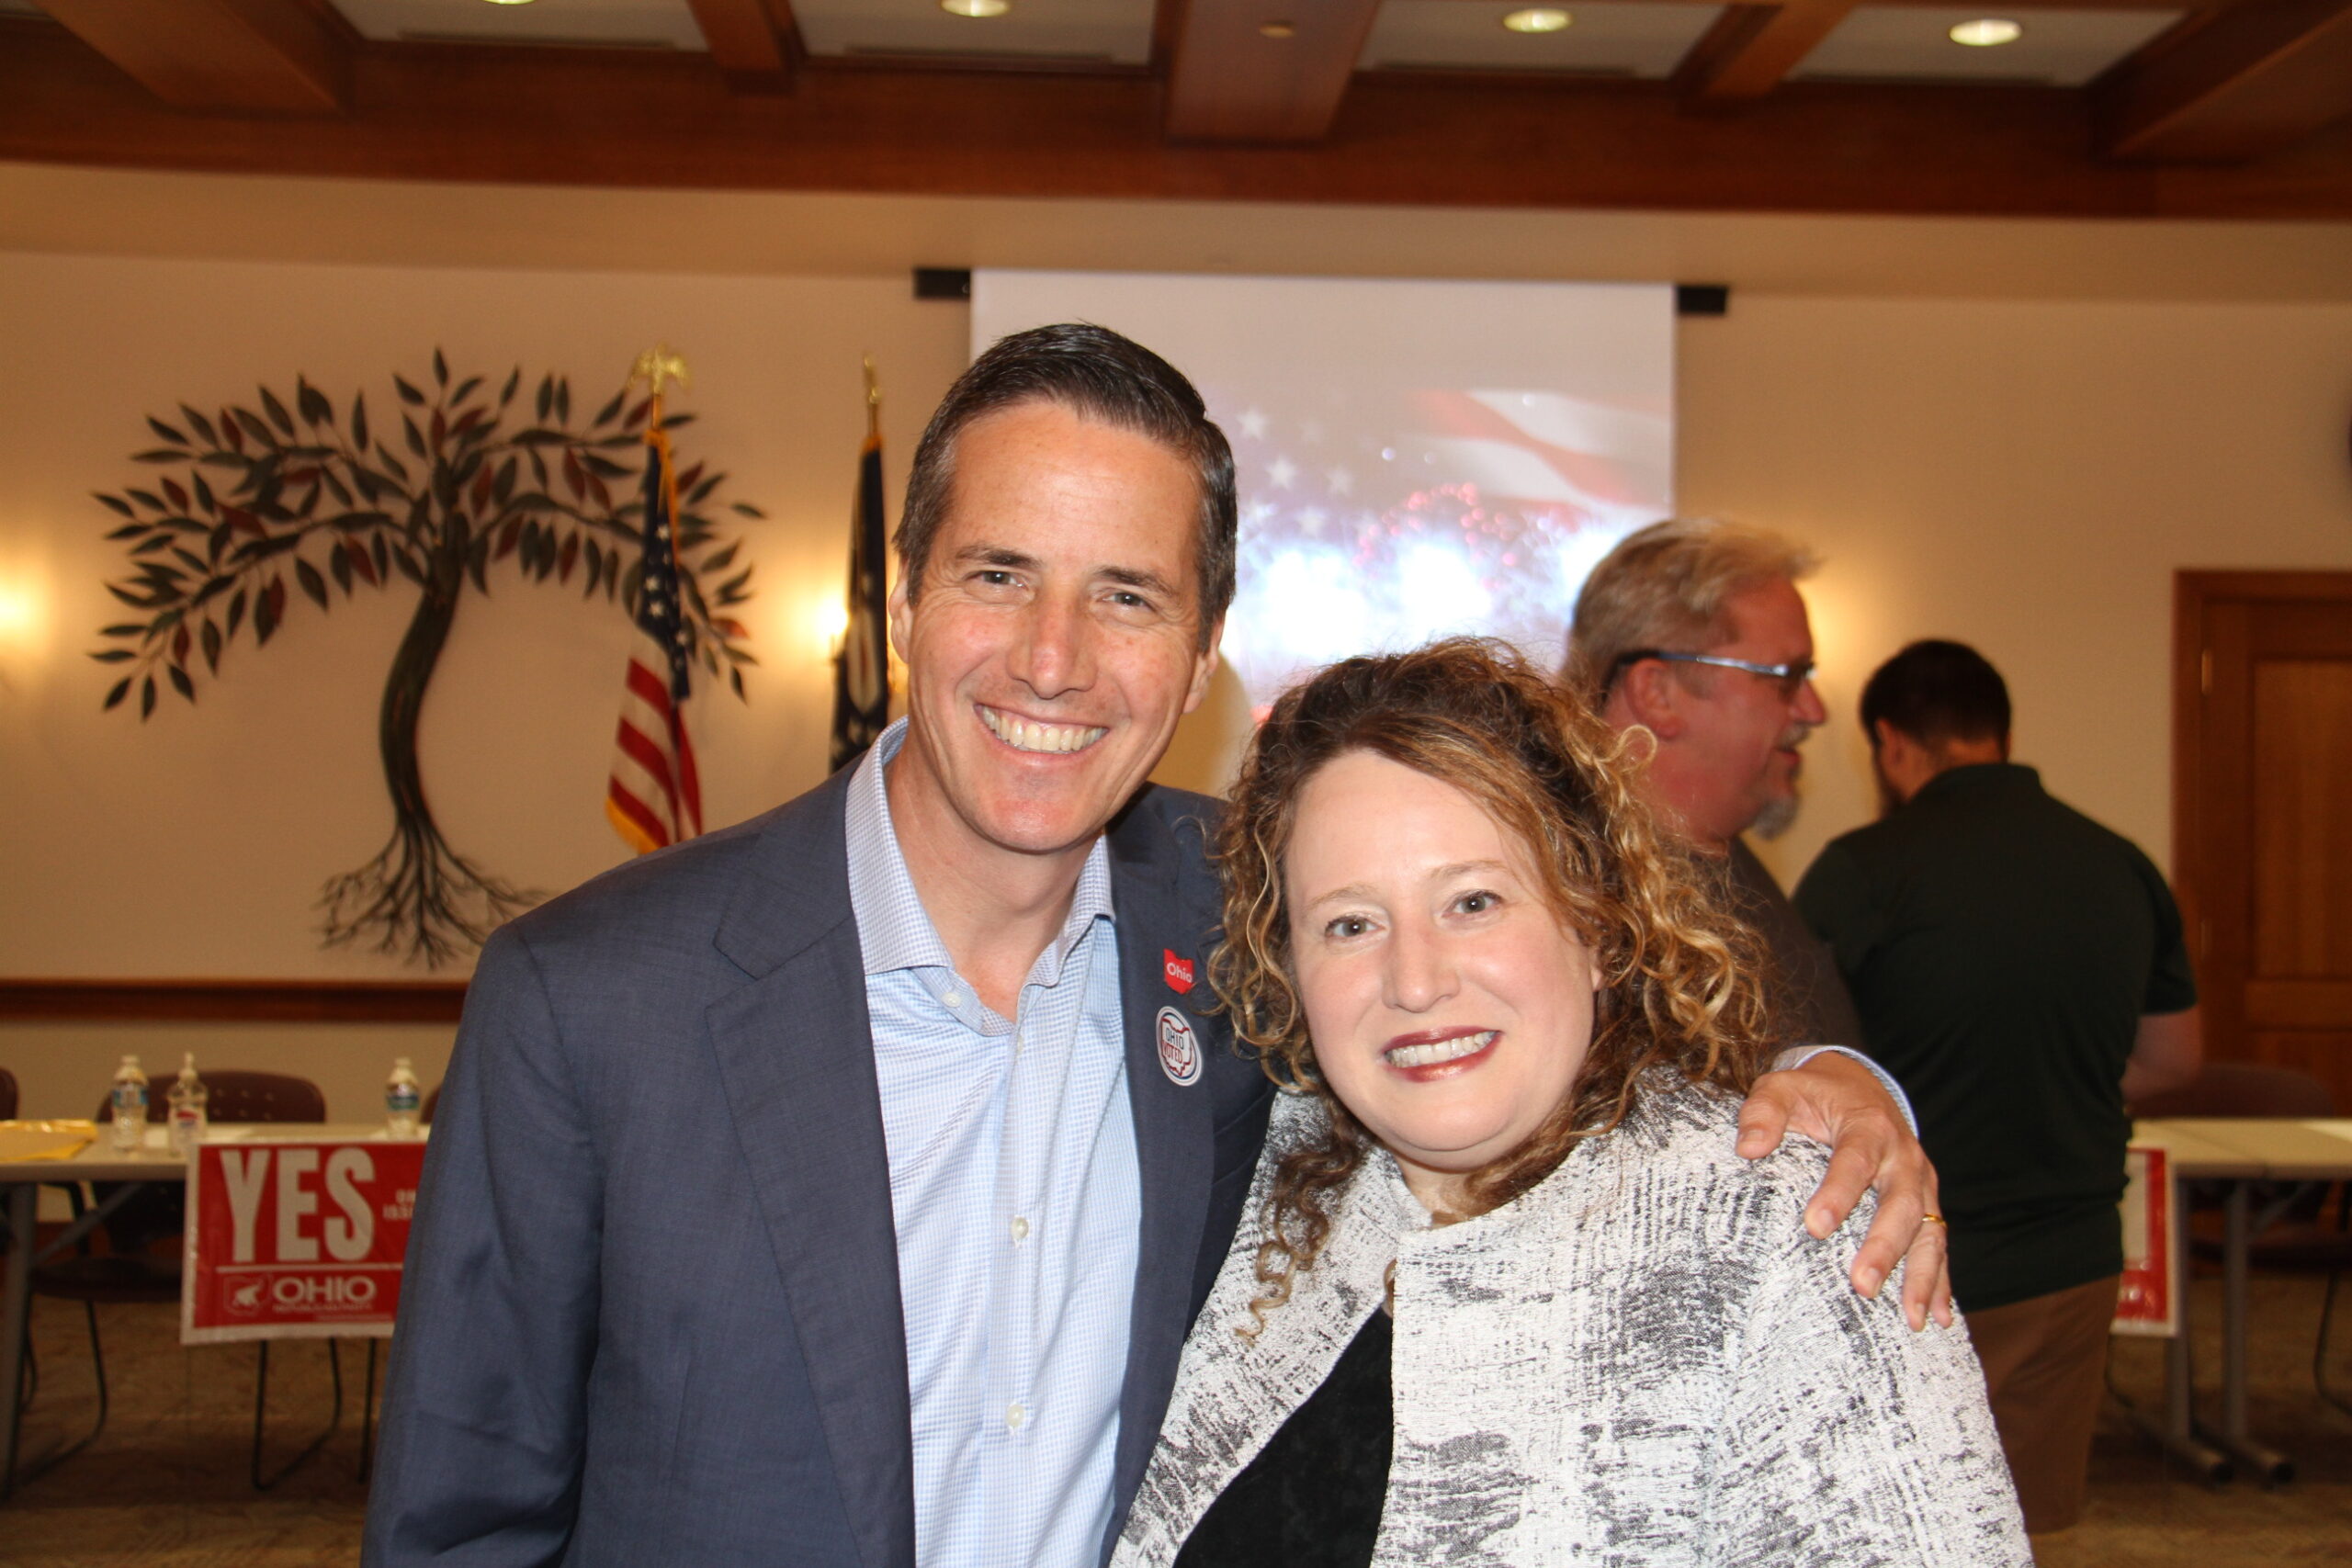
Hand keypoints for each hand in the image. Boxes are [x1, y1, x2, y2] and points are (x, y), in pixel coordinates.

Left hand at [1735, 1052, 1952, 1329]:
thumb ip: (1763, 1113)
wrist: (1860, 1087)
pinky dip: (1941, 1282)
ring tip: (1911, 1320)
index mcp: (1868, 1126)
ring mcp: (1921, 1182)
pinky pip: (1939, 1244)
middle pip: (1902, 1204)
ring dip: (1922, 1276)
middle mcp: (1903, 1156)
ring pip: (1930, 1231)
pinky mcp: (1928, 1203)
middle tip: (1862, 1286)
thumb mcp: (1783, 1089)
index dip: (1838, 1193)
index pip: (1854, 1161)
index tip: (1815, 1226)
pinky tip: (1937, 1318)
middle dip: (1885, 1247)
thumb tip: (1748, 1148)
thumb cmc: (1814, 1095)